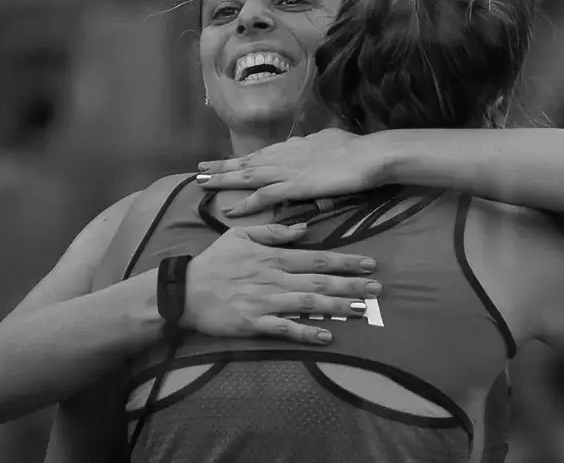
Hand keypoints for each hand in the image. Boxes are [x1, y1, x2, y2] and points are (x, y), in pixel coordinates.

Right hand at [178, 222, 381, 344]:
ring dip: (338, 307)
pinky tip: (328, 336)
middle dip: (352, 284)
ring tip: (363, 309)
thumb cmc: (213, 262)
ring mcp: (266, 302)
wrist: (185, 291)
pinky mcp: (255, 323)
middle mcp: (274, 278)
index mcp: (273, 257)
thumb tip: (302, 228)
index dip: (345, 261)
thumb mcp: (240, 235)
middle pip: (320, 281)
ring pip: (309, 303)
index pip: (316, 257)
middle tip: (378, 288)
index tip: (369, 263)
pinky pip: (286, 328)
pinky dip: (307, 332)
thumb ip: (272, 232)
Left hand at [196, 128, 386, 215]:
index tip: (226, 160)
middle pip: (247, 161)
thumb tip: (313, 143)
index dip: (242, 158)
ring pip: (248, 175)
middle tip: (201, 170)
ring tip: (204, 184)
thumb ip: (317, 144)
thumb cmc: (357, 149)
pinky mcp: (294, 186)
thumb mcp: (331, 140)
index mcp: (294, 146)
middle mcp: (285, 155)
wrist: (370, 155)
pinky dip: (246, 203)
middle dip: (223, 167)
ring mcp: (288, 170)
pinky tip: (231, 209)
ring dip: (225, 180)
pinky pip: (264, 196)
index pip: (262, 153)